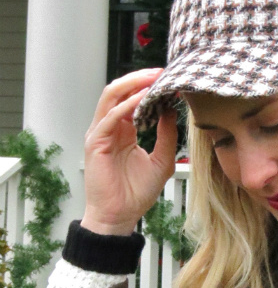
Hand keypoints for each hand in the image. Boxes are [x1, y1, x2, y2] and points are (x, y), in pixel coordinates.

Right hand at [81, 69, 177, 234]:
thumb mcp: (162, 161)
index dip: (150, 87)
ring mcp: (100, 133)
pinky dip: (126, 105)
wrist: (120, 216)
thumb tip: (173, 110)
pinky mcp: (95, 142)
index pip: (133, 98)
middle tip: (163, 71)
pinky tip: (143, 98)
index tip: (171, 79)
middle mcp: (110, 127)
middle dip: (141, 78)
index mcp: (124, 130)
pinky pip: (110, 116)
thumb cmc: (136, 193)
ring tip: (153, 77)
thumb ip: (167, 136)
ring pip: (111, 96)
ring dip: (133, 84)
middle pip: (120, 90)